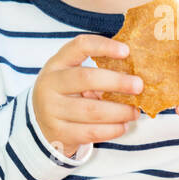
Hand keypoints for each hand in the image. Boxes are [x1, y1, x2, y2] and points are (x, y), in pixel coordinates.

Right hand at [32, 34, 141, 158]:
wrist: (39, 125)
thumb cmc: (66, 95)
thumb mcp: (71, 76)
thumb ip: (96, 72)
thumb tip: (135, 76)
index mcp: (57, 64)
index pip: (80, 46)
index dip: (104, 46)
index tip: (126, 51)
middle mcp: (50, 84)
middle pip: (86, 78)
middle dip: (117, 82)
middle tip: (139, 86)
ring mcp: (52, 110)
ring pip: (92, 110)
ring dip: (119, 111)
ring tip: (134, 112)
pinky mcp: (59, 132)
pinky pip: (91, 132)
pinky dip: (112, 130)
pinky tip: (123, 126)